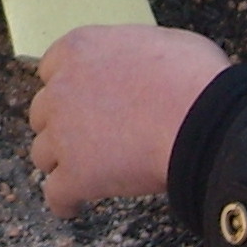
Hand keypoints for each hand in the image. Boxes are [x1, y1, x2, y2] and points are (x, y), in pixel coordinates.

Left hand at [27, 24, 233, 215]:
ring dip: (62, 162)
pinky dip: (65, 201)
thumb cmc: (195, 78)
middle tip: (90, 137)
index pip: (51, 70)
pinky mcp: (75, 175)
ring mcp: (63, 134)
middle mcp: (61, 89)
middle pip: (43, 113)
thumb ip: (131, 55)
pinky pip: (56, 194)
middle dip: (63, 125)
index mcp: (79, 50)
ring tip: (86, 172)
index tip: (83, 100)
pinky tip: (77, 205)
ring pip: (43, 154)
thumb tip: (144, 68)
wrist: (202, 119)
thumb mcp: (159, 42)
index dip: (69, 88)